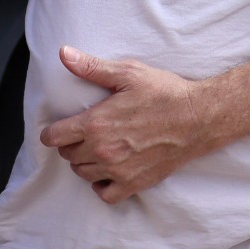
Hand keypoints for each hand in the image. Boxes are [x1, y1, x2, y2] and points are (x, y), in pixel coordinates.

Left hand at [40, 46, 209, 203]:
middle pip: (68, 156)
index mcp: (96, 124)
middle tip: (82, 134)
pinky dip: (101, 185)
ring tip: (95, 150)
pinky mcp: (135, 183)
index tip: (56, 130)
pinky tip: (107, 172)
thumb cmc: (164, 93)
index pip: (55, 137)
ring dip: (84, 163)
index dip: (51, 133)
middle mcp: (103, 151)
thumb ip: (92, 67)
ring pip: (83, 174)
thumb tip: (64, 53)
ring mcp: (118, 170)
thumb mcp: (128, 73)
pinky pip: (105, 194)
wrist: (198, 119)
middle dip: (70, 145)